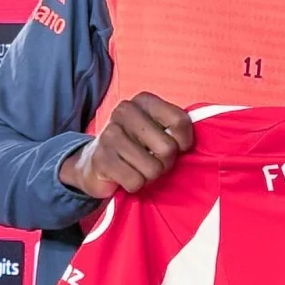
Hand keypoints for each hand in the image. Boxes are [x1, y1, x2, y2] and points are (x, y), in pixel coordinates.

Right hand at [59, 92, 195, 197]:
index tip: (177, 147)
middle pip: (168, 148)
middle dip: (165, 162)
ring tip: (137, 167)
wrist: (95, 163)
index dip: (184, 141)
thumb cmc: (136, 146)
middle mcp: (124, 111)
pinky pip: (136, 181)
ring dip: (149, 176)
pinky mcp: (100, 159)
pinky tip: (124, 175)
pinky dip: (135, 185)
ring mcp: (109, 134)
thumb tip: (189, 144)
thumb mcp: (157, 130)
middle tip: (152, 160)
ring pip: (153, 169)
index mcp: (143, 100)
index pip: (180, 121)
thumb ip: (176, 128)